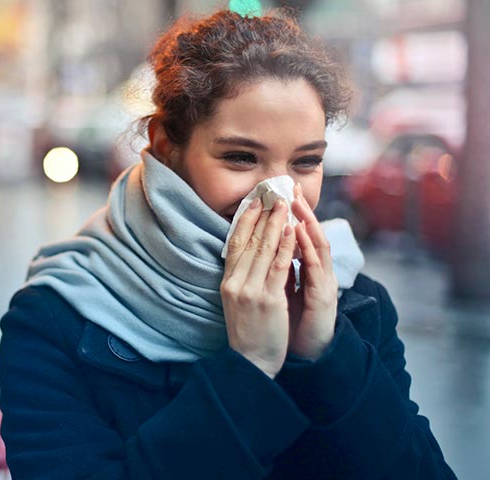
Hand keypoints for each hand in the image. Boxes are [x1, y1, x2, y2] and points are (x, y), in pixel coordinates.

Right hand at [220, 197, 296, 377]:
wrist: (250, 362)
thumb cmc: (248, 333)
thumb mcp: (237, 301)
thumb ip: (242, 278)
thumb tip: (252, 254)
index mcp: (227, 282)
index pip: (234, 243)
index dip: (244, 220)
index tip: (253, 202)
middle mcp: (235, 283)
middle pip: (249, 241)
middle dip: (262, 215)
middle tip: (272, 194)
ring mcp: (250, 290)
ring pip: (263, 249)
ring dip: (275, 224)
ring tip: (284, 204)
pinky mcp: (268, 300)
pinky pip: (278, 266)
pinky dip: (286, 246)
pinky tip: (292, 231)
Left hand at [287, 183, 338, 360]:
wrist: (299, 354)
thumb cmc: (288, 324)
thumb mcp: (280, 292)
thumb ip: (278, 270)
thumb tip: (265, 249)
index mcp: (307, 272)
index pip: (299, 237)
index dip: (291, 215)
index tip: (280, 193)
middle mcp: (317, 273)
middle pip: (310, 235)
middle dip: (301, 211)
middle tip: (291, 187)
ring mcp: (323, 284)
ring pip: (317, 246)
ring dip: (308, 222)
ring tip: (297, 202)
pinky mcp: (324, 296)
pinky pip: (315, 268)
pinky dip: (308, 248)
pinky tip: (301, 232)